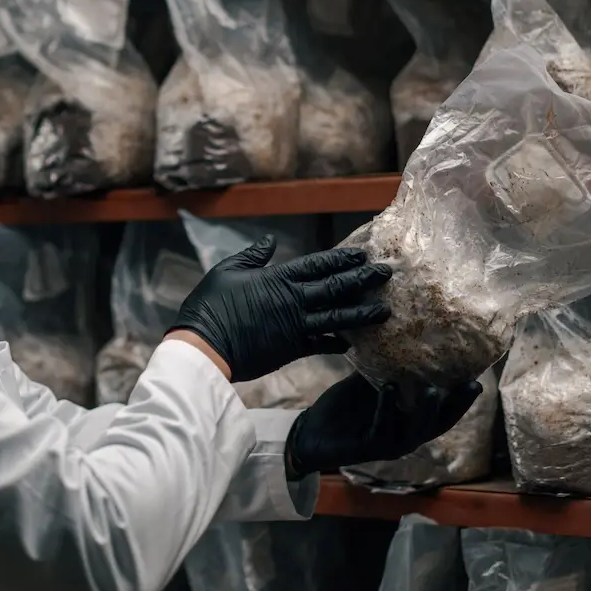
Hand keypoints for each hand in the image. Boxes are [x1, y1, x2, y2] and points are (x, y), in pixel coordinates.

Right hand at [166, 236, 391, 381]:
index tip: (362, 254)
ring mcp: (295, 327)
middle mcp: (293, 301)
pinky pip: (321, 345)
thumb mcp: (228, 271)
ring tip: (384, 311)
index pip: (318, 265)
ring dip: (362, 313)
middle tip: (386, 274)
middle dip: (363, 279)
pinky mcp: (291, 349)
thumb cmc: (211, 305)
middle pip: (336, 287)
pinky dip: (336, 343)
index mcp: (278, 279)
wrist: (205, 345)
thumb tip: (270, 241)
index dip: (342, 259)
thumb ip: (252, 256)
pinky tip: (351, 342)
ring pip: (337, 317)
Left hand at [285, 374, 482, 476]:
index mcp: (410, 420)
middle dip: (457, 405)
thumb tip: (401, 332)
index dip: (462, 399)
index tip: (480, 377)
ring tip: (434, 389)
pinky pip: (381, 427)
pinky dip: (385, 408)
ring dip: (427, 410)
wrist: (313, 432)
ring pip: (415, 430)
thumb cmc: (345, 408)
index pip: (444, 411)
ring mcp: (389, 444)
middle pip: (439, 422)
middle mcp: (406, 435)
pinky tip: (387, 389)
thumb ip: (387, 368)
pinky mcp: (368, 447)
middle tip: (473, 385)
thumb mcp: (369, 384)